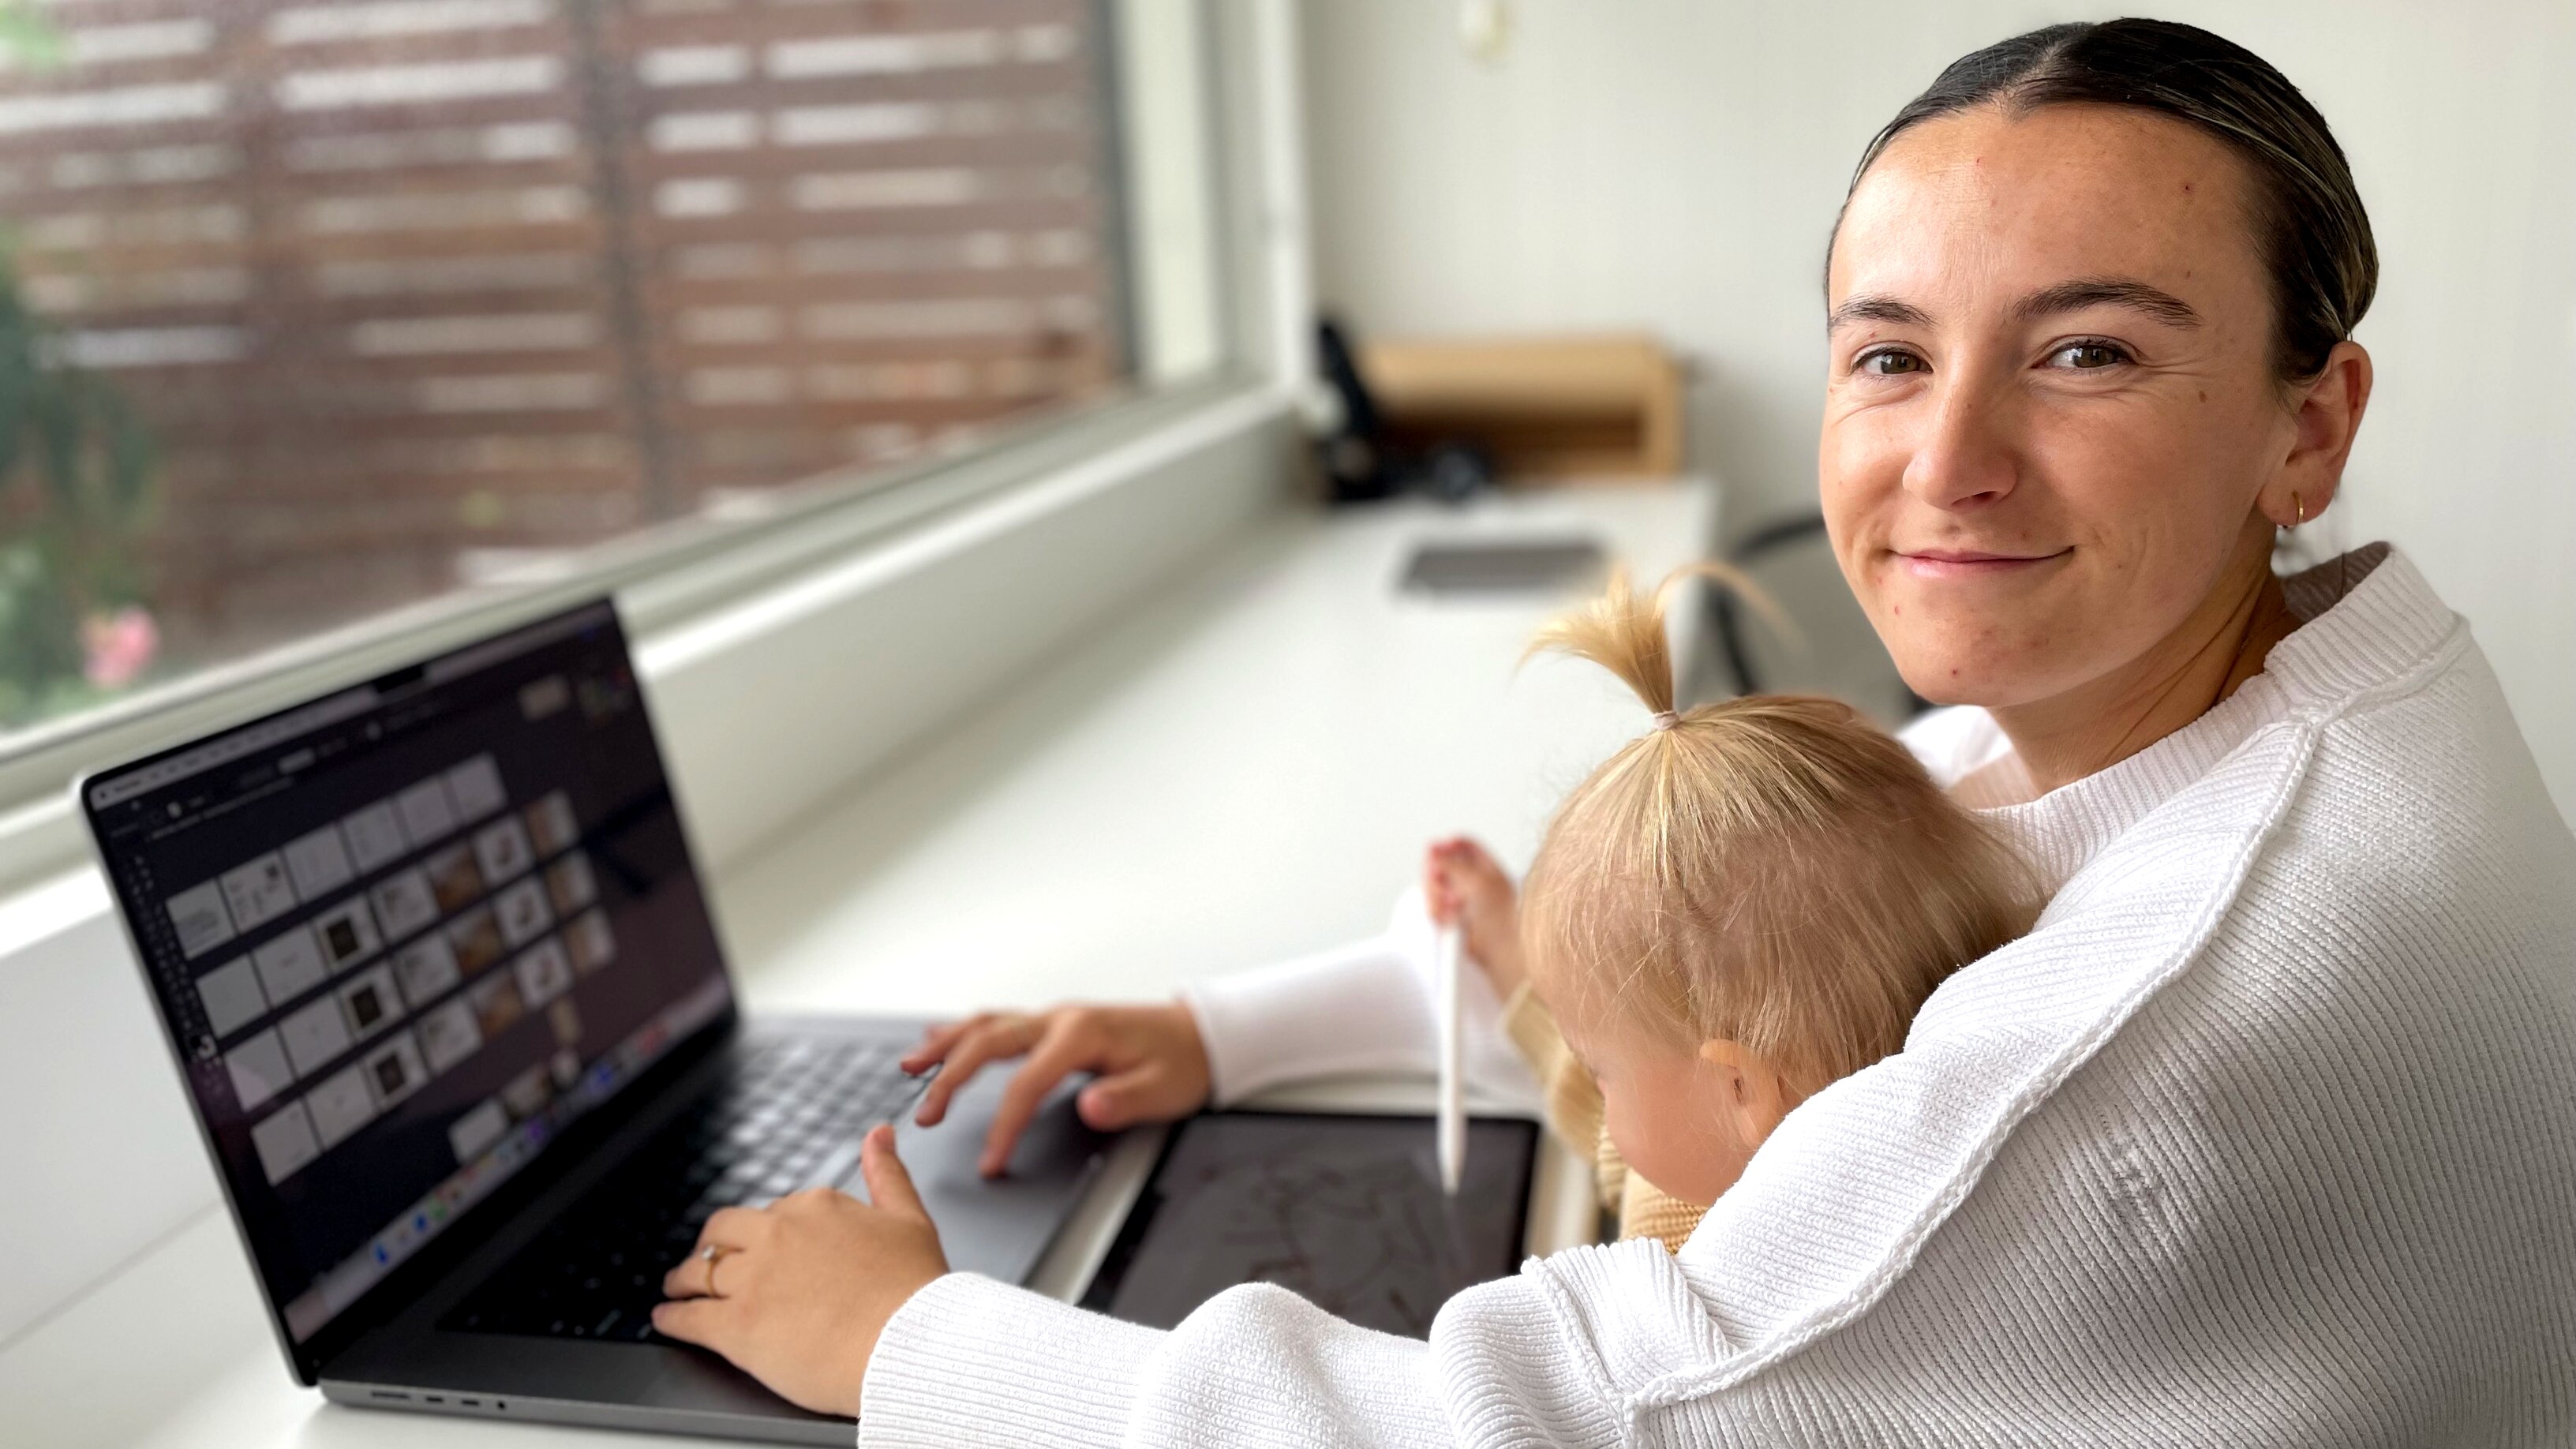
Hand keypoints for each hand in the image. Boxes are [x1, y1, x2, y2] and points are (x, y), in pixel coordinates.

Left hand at [653, 1126, 945, 1418]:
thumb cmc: (915, 1291)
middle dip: (711, 1246)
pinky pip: (688, 1316)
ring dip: (683, 1279)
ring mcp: (752, 1280)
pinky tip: (666, 1318)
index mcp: (815, 1208)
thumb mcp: (909, 1219)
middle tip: (706, 1261)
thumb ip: (887, 1174)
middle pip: (723, 1233)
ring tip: (676, 1289)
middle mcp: (777, 1235)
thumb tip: (878, 1135)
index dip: (767, 1234)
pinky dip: (672, 1317)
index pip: (775, 1213)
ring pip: (699, 1271)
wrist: (910, 1346)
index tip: (765, 1247)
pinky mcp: (736, 1326)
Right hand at [900, 1002, 1210, 1175]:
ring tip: (908, 1067)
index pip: (1027, 1083)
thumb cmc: (1182, 1063)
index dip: (1004, 1125)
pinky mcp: (1051, 1026)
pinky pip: (997, 1023)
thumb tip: (1090, 1107)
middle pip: (990, 1041)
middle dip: (952, 1077)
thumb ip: (1125, 1100)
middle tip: (926, 1116)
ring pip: (986, 1024)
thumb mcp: (1164, 1090)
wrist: (1200, 1035)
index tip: (990, 1161)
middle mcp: (1060, 1020)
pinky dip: (963, 1032)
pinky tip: (937, 1040)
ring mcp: (1053, 1019)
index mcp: (1082, 1035)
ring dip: (945, 1045)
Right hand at [1423, 836, 1526, 996]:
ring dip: (1436, 894)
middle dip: (1436, 873)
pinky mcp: (1452, 921)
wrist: (1504, 953)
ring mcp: (1462, 902)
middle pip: (1444, 865)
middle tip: (1438, 882)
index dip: (1448, 845)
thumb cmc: (1502, 918)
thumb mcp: (1478, 883)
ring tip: (1447, 906)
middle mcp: (1474, 883)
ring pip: (1436, 887)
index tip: (1435, 850)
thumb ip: (1453, 864)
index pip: (1464, 846)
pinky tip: (1447, 918)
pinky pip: (1435, 908)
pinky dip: (1437, 911)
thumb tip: (1433, 848)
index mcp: (1487, 869)